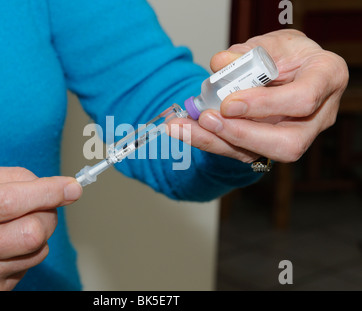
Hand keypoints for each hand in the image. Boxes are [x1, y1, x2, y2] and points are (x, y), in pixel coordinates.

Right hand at [0, 163, 81, 289]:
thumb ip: (10, 177)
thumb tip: (53, 187)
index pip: (9, 202)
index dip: (48, 193)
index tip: (73, 187)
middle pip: (31, 232)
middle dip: (48, 211)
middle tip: (41, 202)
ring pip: (38, 249)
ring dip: (39, 230)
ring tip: (14, 222)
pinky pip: (32, 264)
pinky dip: (29, 248)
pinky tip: (7, 241)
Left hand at [171, 29, 348, 162]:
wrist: (287, 69)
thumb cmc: (286, 53)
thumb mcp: (270, 42)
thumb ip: (246, 53)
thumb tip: (219, 64)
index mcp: (326, 78)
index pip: (302, 100)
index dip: (265, 105)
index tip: (229, 103)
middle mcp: (317, 116)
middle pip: (287, 143)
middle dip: (241, 134)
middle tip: (205, 119)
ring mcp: (295, 136)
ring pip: (260, 154)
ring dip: (215, 141)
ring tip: (181, 127)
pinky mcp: (268, 147)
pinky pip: (239, 151)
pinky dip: (208, 141)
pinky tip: (184, 130)